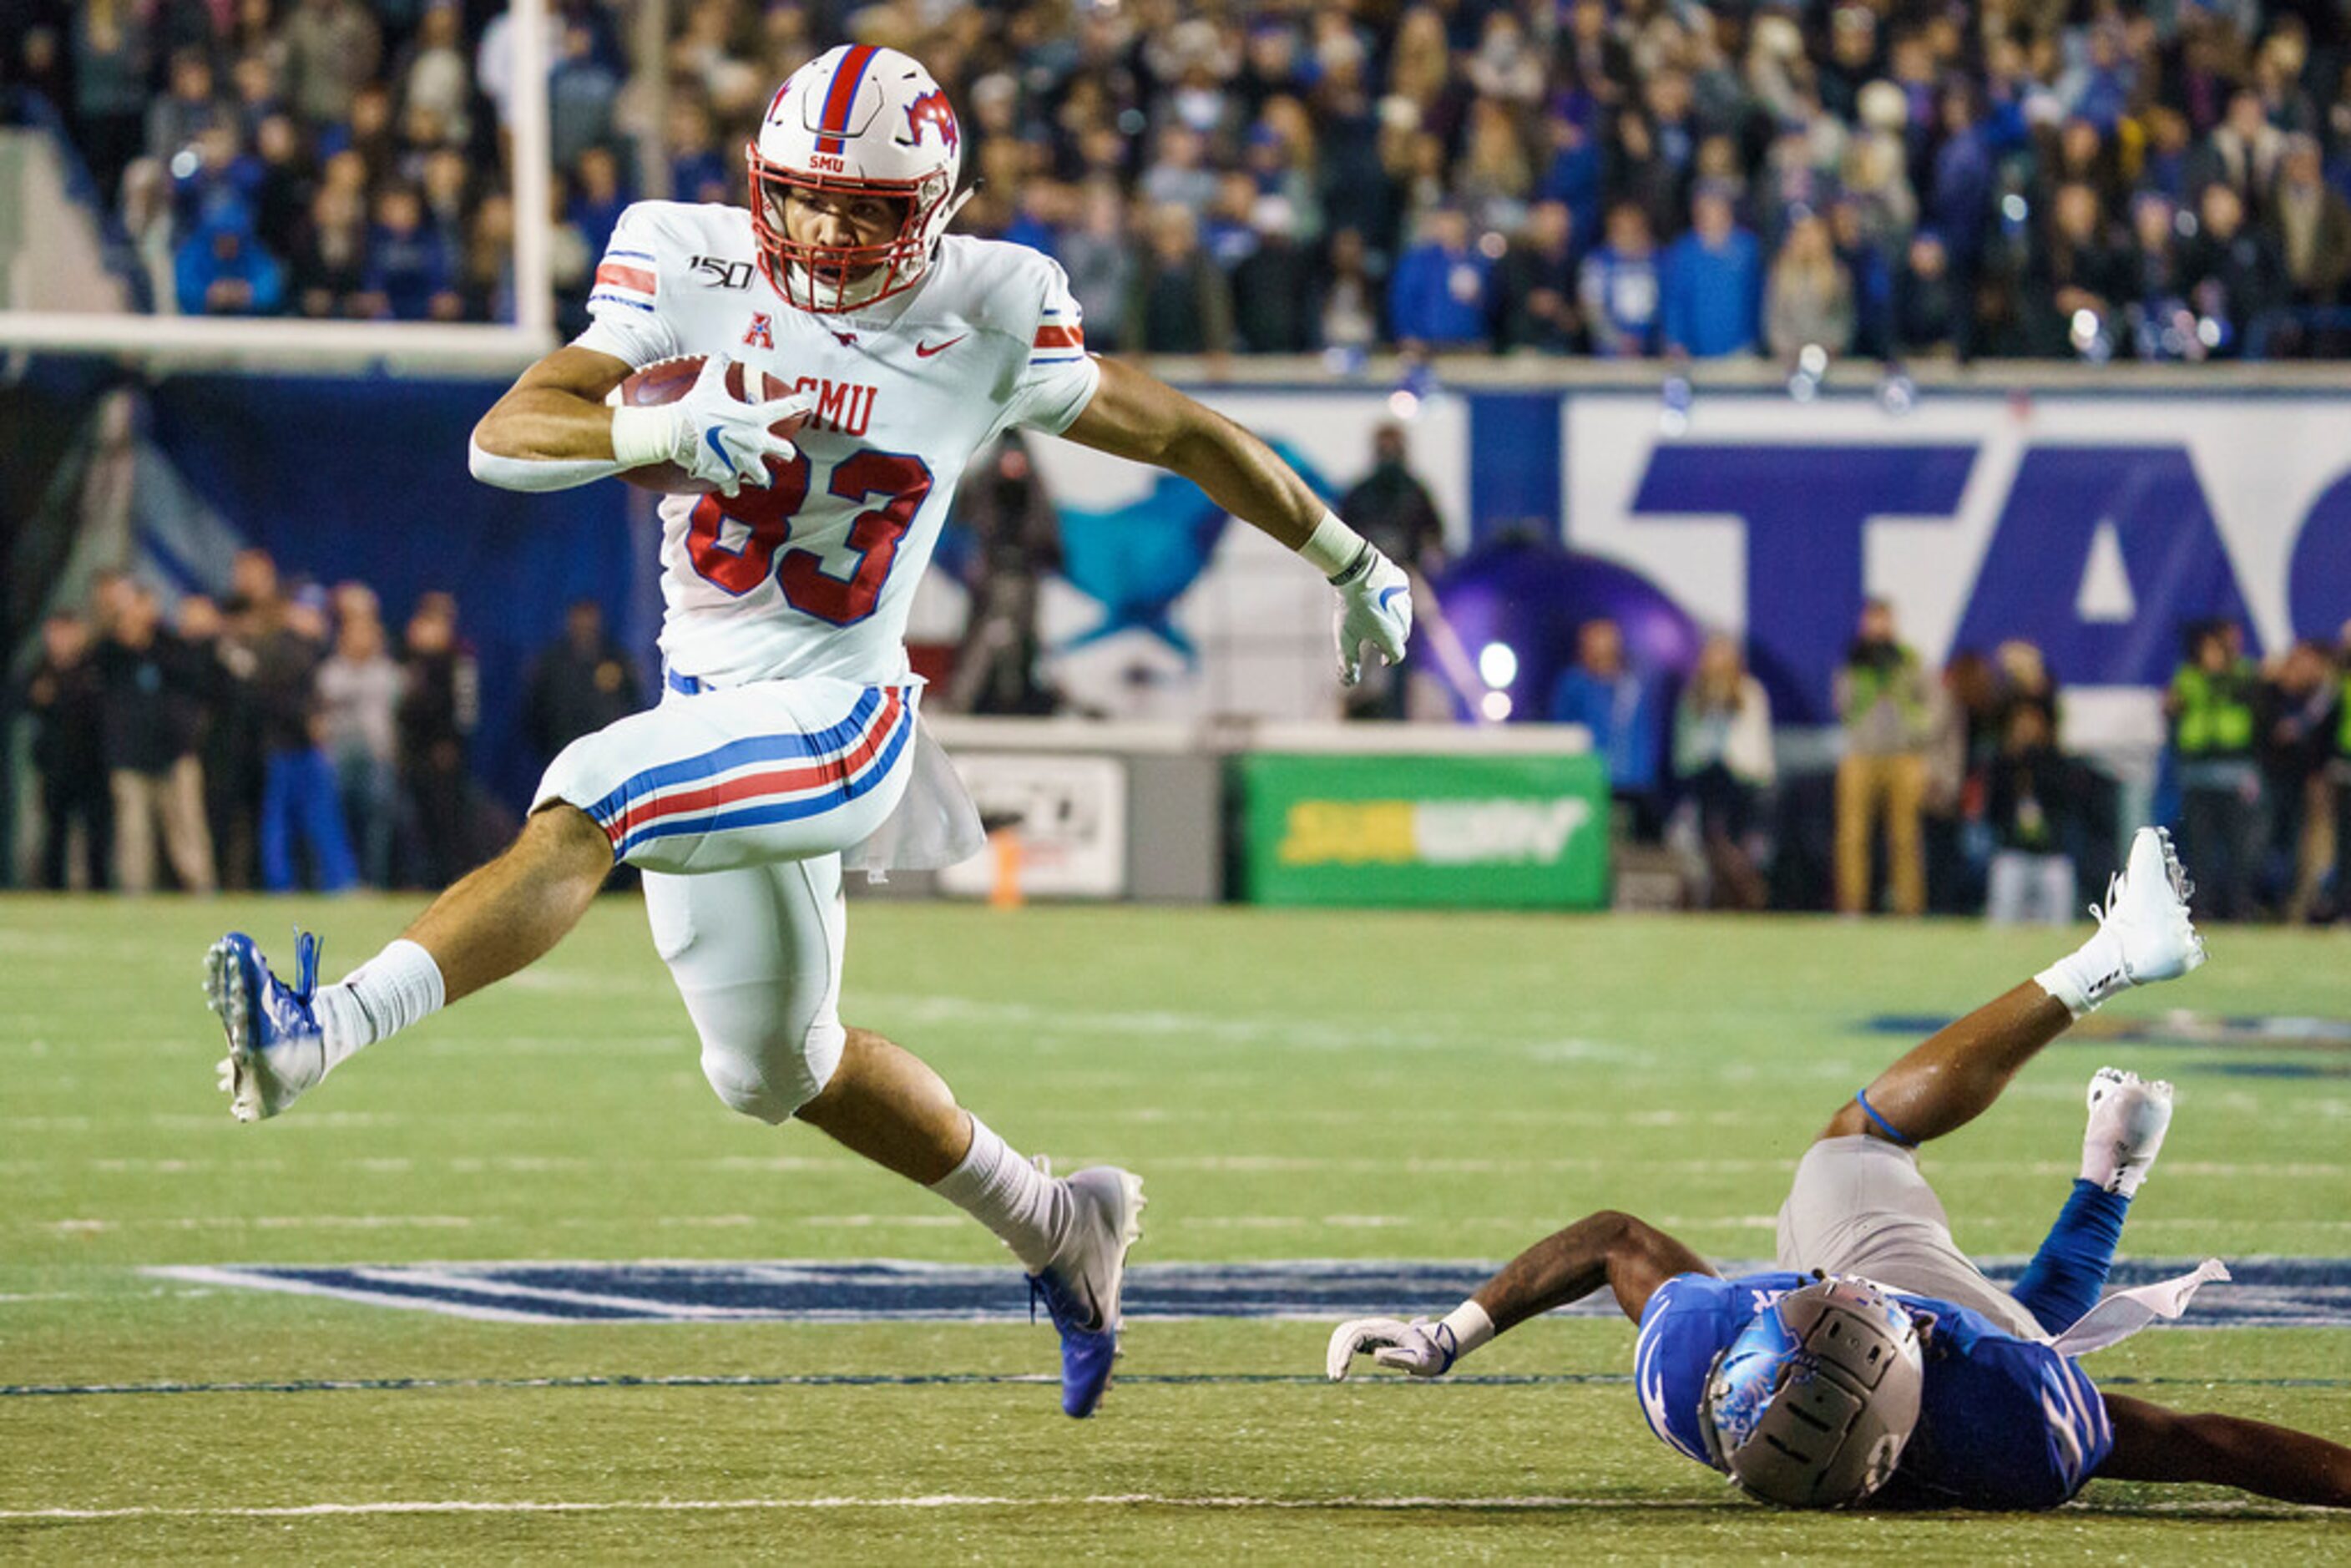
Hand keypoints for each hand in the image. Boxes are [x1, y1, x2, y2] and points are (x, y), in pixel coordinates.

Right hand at [668, 355, 814, 496]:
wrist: (677, 432)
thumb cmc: (695, 407)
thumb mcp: (708, 383)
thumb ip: (718, 366)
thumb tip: (722, 353)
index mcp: (755, 418)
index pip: (784, 408)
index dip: (797, 404)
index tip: (805, 403)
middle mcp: (755, 442)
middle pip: (785, 452)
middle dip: (785, 453)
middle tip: (784, 453)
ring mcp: (743, 462)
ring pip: (763, 477)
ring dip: (760, 475)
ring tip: (757, 475)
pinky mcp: (727, 476)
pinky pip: (734, 488)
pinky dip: (731, 487)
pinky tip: (730, 485)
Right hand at [1326, 1316, 1455, 1380]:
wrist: (1436, 1347)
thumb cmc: (1430, 1356)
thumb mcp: (1421, 1361)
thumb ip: (1401, 1358)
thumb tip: (1374, 1355)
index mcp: (1386, 1329)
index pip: (1357, 1333)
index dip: (1345, 1350)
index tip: (1341, 1370)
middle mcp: (1376, 1325)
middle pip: (1346, 1332)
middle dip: (1336, 1353)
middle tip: (1336, 1378)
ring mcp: (1373, 1330)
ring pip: (1344, 1334)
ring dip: (1335, 1352)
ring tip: (1335, 1376)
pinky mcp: (1371, 1337)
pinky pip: (1349, 1340)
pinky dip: (1340, 1352)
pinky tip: (1340, 1369)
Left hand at [1332, 548, 1411, 685]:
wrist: (1357, 571)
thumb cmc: (1351, 608)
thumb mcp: (1346, 638)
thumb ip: (1348, 662)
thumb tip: (1350, 681)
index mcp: (1393, 637)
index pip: (1396, 655)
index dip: (1388, 659)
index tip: (1381, 659)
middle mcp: (1404, 621)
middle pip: (1400, 637)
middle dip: (1390, 641)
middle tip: (1375, 639)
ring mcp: (1406, 600)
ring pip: (1402, 617)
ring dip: (1392, 621)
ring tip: (1375, 618)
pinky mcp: (1403, 583)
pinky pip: (1400, 596)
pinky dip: (1392, 601)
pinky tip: (1378, 597)